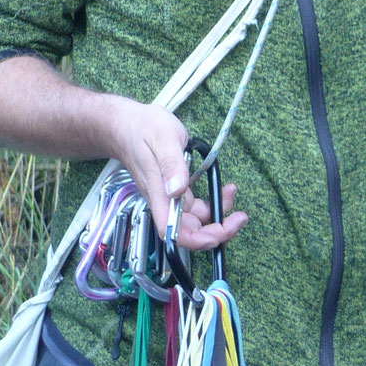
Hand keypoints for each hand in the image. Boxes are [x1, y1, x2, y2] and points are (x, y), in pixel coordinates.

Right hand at [105, 99, 248, 251]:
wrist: (126, 124)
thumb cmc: (142, 129)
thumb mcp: (163, 139)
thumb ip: (171, 165)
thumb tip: (178, 190)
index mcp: (158, 194)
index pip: (174, 232)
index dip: (197, 240)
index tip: (220, 232)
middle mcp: (164, 200)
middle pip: (189, 231)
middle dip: (217, 230)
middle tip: (239, 217)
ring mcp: (169, 196)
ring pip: (196, 218)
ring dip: (218, 213)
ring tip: (231, 193)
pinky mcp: (175, 189)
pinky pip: (195, 205)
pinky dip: (212, 201)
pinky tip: (222, 188)